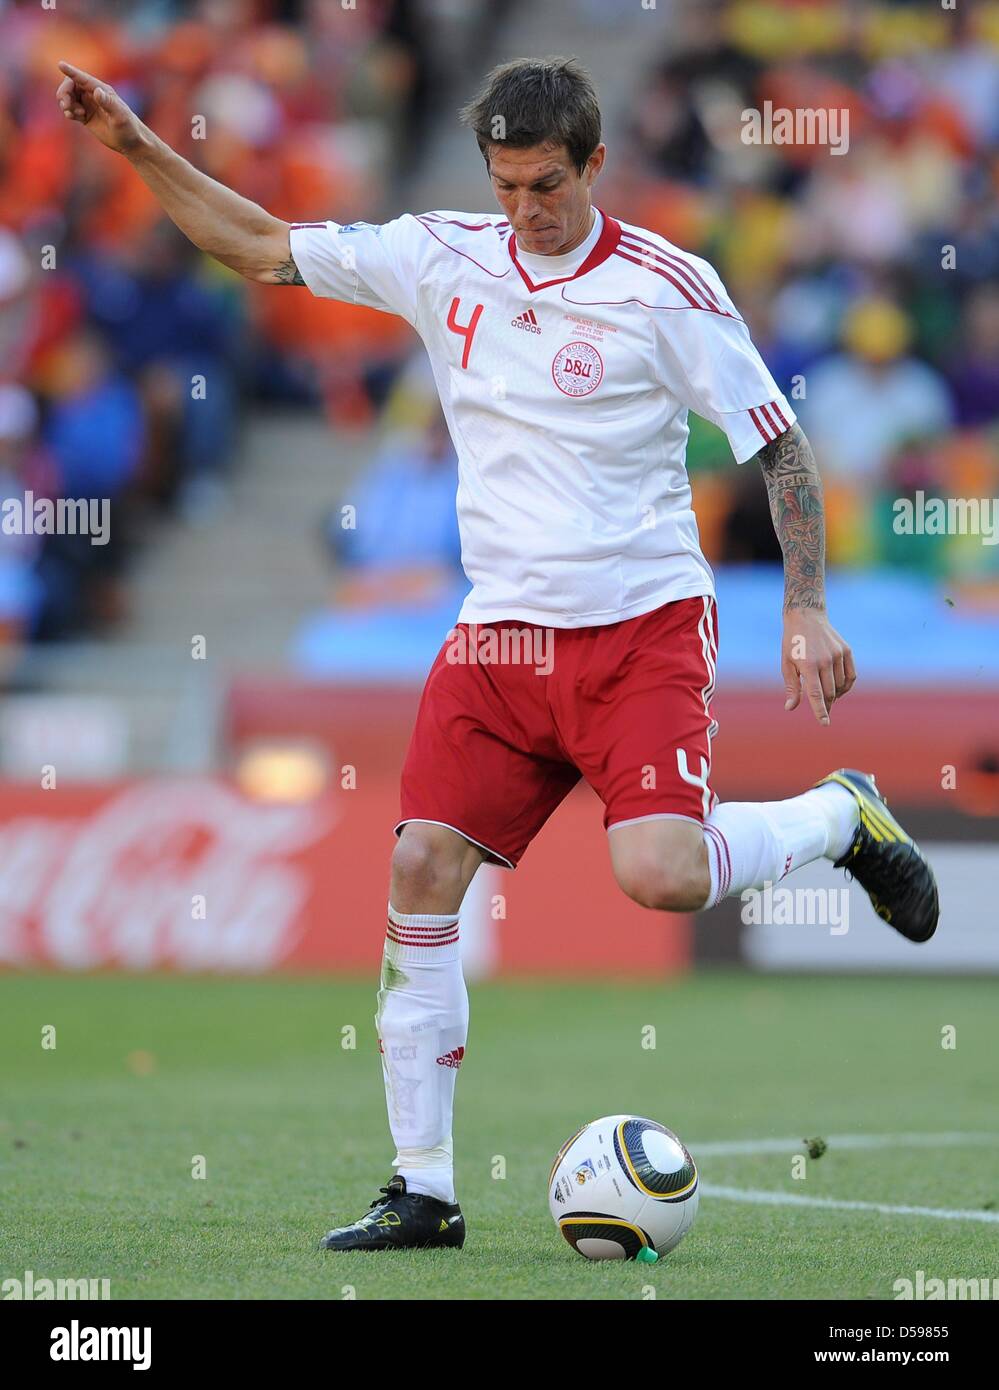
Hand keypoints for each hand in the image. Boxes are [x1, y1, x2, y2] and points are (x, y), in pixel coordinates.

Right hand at [55, 60, 146, 155]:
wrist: (131, 142)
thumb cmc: (129, 128)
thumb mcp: (119, 116)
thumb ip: (108, 103)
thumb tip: (96, 91)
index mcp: (102, 90)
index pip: (83, 78)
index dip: (71, 71)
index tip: (61, 64)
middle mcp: (94, 94)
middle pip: (71, 85)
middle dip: (64, 93)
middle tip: (66, 105)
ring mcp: (89, 105)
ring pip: (69, 97)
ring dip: (65, 103)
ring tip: (72, 114)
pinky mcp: (85, 116)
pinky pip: (71, 109)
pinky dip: (68, 112)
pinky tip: (74, 117)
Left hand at [781, 608, 855, 724]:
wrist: (806, 617)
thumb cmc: (792, 643)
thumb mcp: (786, 664)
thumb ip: (792, 687)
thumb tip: (790, 708)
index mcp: (808, 665)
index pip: (816, 695)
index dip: (820, 711)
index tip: (824, 723)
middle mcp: (826, 660)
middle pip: (829, 692)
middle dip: (826, 705)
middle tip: (823, 711)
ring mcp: (838, 655)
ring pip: (841, 685)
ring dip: (835, 695)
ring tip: (827, 695)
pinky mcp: (846, 651)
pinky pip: (851, 675)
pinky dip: (846, 686)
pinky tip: (839, 688)